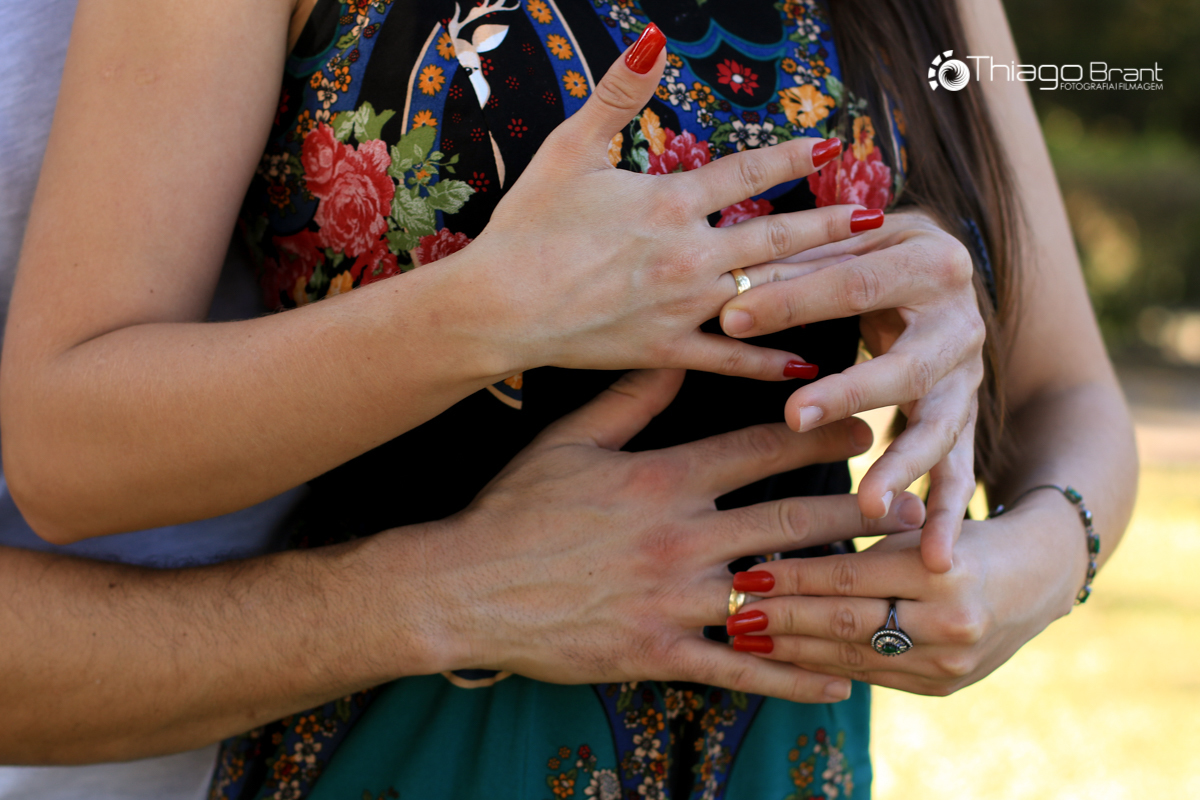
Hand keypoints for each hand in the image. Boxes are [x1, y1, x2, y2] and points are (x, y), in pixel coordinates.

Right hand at [420, 369, 926, 702]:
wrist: (464, 587)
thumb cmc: (515, 508)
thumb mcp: (569, 440)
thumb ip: (633, 397)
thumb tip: (679, 349)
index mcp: (664, 479)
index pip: (762, 450)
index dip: (822, 439)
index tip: (867, 429)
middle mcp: (681, 537)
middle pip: (791, 520)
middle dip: (857, 512)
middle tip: (909, 505)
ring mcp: (674, 600)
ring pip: (780, 597)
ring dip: (844, 595)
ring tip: (897, 591)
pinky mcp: (660, 652)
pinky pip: (741, 669)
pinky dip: (794, 679)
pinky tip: (839, 683)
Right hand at [461, 25, 878, 381]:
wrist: (497, 307)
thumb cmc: (527, 228)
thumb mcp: (568, 148)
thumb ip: (617, 94)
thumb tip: (653, 38)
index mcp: (668, 202)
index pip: (747, 174)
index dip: (791, 159)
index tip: (829, 149)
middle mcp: (688, 254)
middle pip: (775, 234)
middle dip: (828, 223)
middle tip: (873, 217)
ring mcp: (681, 306)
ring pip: (765, 291)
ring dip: (815, 283)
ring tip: (859, 277)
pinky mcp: (665, 349)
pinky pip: (729, 358)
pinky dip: (767, 360)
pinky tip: (806, 361)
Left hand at [716, 209, 984, 570]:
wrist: (941, 273)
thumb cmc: (870, 257)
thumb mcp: (839, 247)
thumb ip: (790, 266)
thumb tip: (726, 296)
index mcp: (931, 260)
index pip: (854, 283)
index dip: (792, 300)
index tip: (730, 321)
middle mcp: (961, 323)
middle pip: (906, 363)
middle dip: (851, 393)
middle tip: (797, 416)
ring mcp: (969, 377)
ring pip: (939, 427)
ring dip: (903, 468)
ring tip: (870, 507)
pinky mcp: (967, 418)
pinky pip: (960, 470)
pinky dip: (948, 515)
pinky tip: (936, 558)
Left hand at [721, 491, 1086, 695]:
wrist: (1038, 576)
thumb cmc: (960, 533)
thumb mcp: (916, 523)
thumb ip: (861, 543)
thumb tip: (777, 554)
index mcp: (942, 571)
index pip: (848, 577)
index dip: (792, 578)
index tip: (746, 574)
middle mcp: (951, 622)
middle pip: (845, 622)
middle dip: (781, 619)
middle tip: (731, 613)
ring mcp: (951, 663)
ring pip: (853, 657)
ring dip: (793, 650)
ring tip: (746, 638)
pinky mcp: (945, 688)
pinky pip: (871, 677)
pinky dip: (824, 668)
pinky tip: (787, 658)